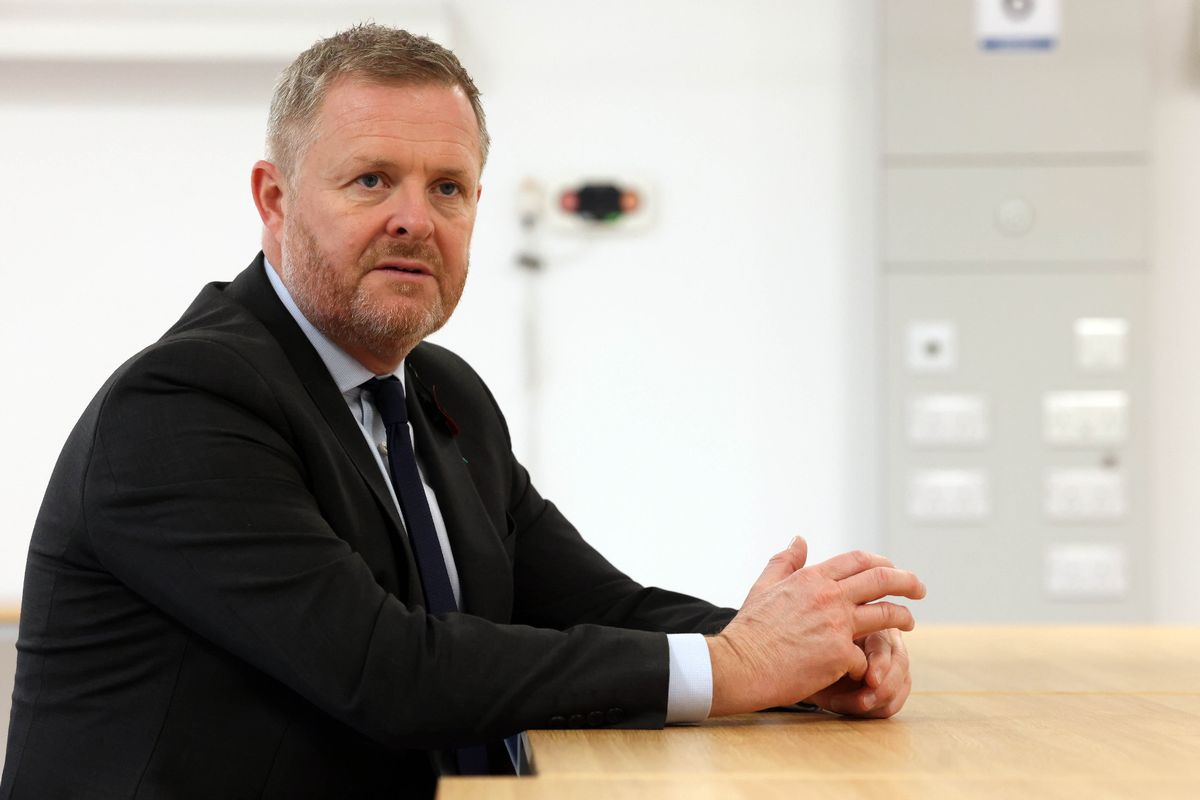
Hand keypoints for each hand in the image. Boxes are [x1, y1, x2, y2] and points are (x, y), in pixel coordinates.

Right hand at [707, 537, 924, 716]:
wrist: (740, 664)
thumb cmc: (750, 629)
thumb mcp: (764, 586)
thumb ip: (785, 561)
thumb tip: (799, 538)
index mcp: (812, 578)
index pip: (858, 560)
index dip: (882, 562)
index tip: (893, 570)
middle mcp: (829, 596)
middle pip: (882, 580)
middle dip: (907, 582)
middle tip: (920, 589)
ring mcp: (837, 625)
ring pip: (886, 615)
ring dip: (903, 618)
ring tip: (909, 623)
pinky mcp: (840, 655)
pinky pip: (866, 656)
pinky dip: (868, 662)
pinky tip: (866, 668)